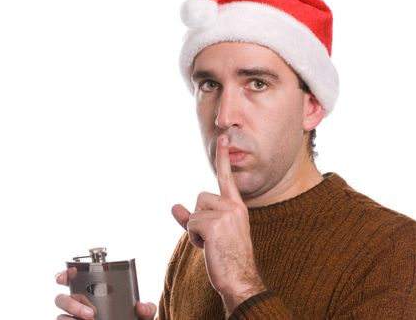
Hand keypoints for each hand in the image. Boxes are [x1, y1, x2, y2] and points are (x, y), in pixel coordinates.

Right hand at [55, 269, 155, 319]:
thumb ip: (146, 309)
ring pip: (61, 316)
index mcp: (91, 291)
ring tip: (91, 319)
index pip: (71, 278)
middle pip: (61, 299)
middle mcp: (78, 303)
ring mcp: (73, 318)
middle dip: (71, 303)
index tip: (72, 272)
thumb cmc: (132, 318)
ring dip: (73, 316)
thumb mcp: (141, 313)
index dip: (66, 274)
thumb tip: (141, 307)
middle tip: (90, 313)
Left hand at [172, 134, 265, 314]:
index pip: (227, 176)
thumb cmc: (227, 257)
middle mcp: (233, 206)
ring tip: (212, 244)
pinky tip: (209, 247)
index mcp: (236, 206)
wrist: (240, 279)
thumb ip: (192, 218)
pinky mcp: (215, 225)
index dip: (223, 157)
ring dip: (196, 229)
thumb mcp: (211, 233)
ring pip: (194, 211)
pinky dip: (194, 238)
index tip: (223, 137)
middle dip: (199, 217)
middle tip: (214, 238)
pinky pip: (190, 224)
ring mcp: (226, 214)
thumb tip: (174, 206)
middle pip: (200, 197)